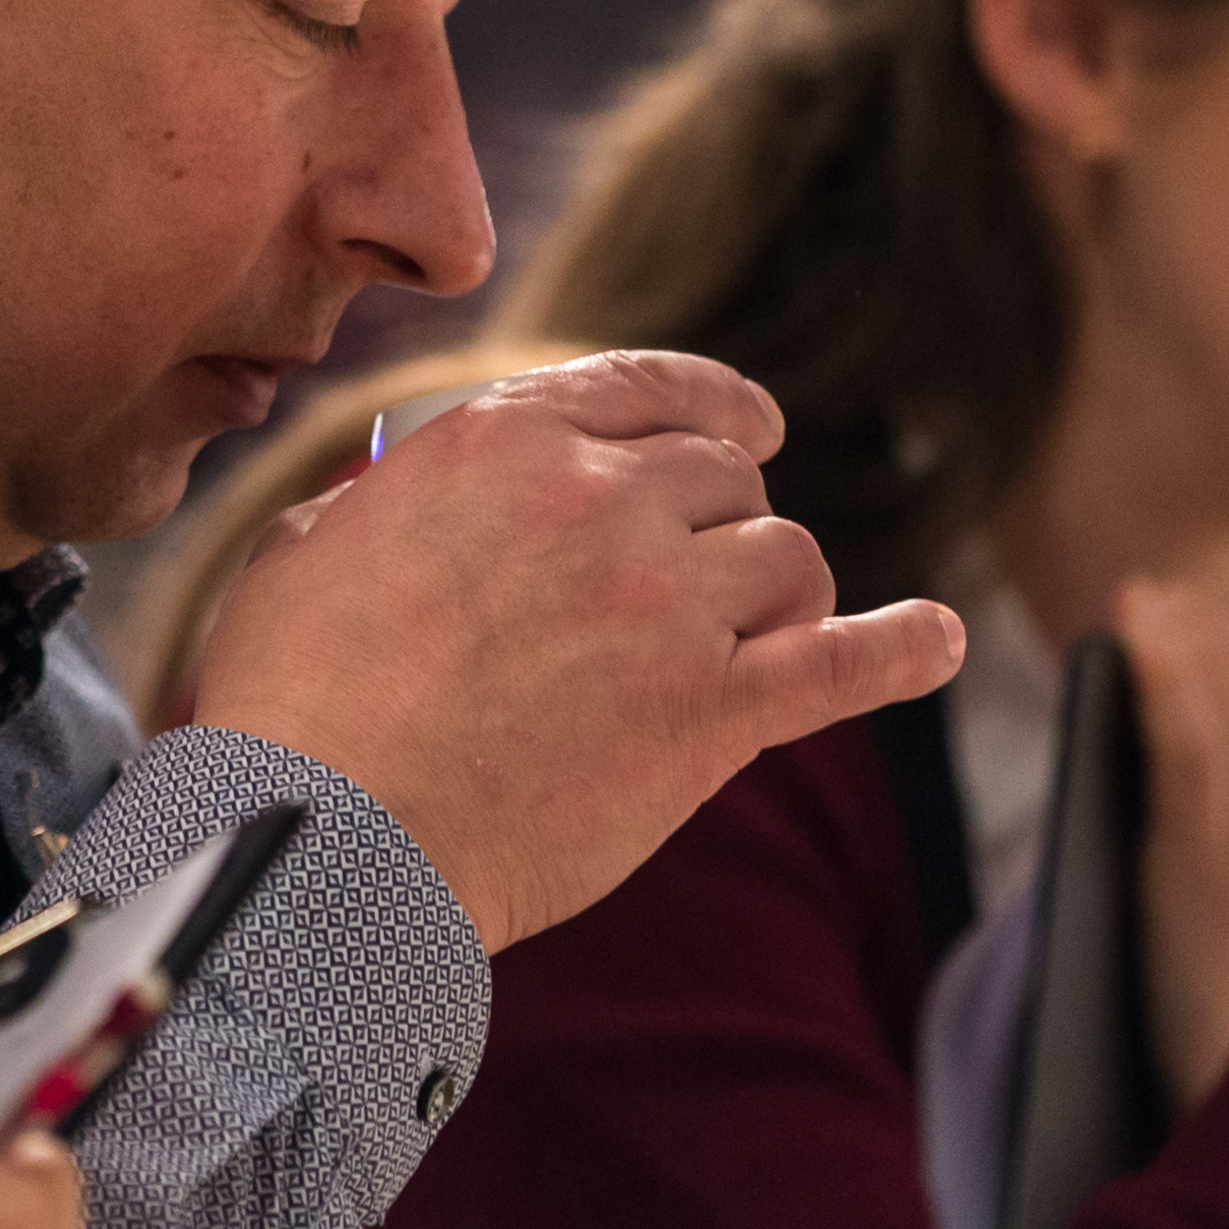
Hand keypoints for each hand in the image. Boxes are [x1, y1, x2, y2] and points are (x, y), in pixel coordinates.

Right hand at [197, 352, 966, 949]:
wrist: (324, 840)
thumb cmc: (289, 707)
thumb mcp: (308, 547)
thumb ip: (384, 503)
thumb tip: (404, 501)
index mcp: (503, 444)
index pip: (646, 389)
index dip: (712, 405)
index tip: (751, 428)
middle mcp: (601, 502)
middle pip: (724, 480)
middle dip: (723, 523)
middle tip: (705, 583)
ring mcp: (667, 605)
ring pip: (787, 560)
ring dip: (778, 595)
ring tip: (751, 641)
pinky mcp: (714, 715)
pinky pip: (847, 661)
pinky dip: (904, 649)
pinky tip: (939, 642)